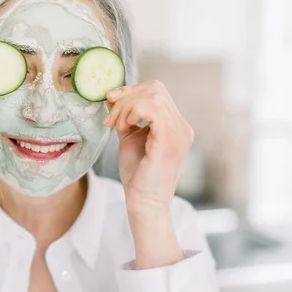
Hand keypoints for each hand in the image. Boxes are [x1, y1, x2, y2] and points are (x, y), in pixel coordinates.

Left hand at [104, 80, 193, 212]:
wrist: (143, 202)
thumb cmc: (138, 174)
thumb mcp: (130, 138)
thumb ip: (126, 117)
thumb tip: (113, 97)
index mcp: (174, 124)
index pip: (156, 90)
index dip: (131, 90)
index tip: (110, 101)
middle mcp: (181, 126)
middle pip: (155, 89)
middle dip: (126, 96)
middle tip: (110, 116)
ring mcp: (178, 133)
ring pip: (153, 97)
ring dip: (126, 106)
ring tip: (115, 125)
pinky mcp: (169, 141)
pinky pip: (153, 110)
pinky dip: (133, 112)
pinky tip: (123, 126)